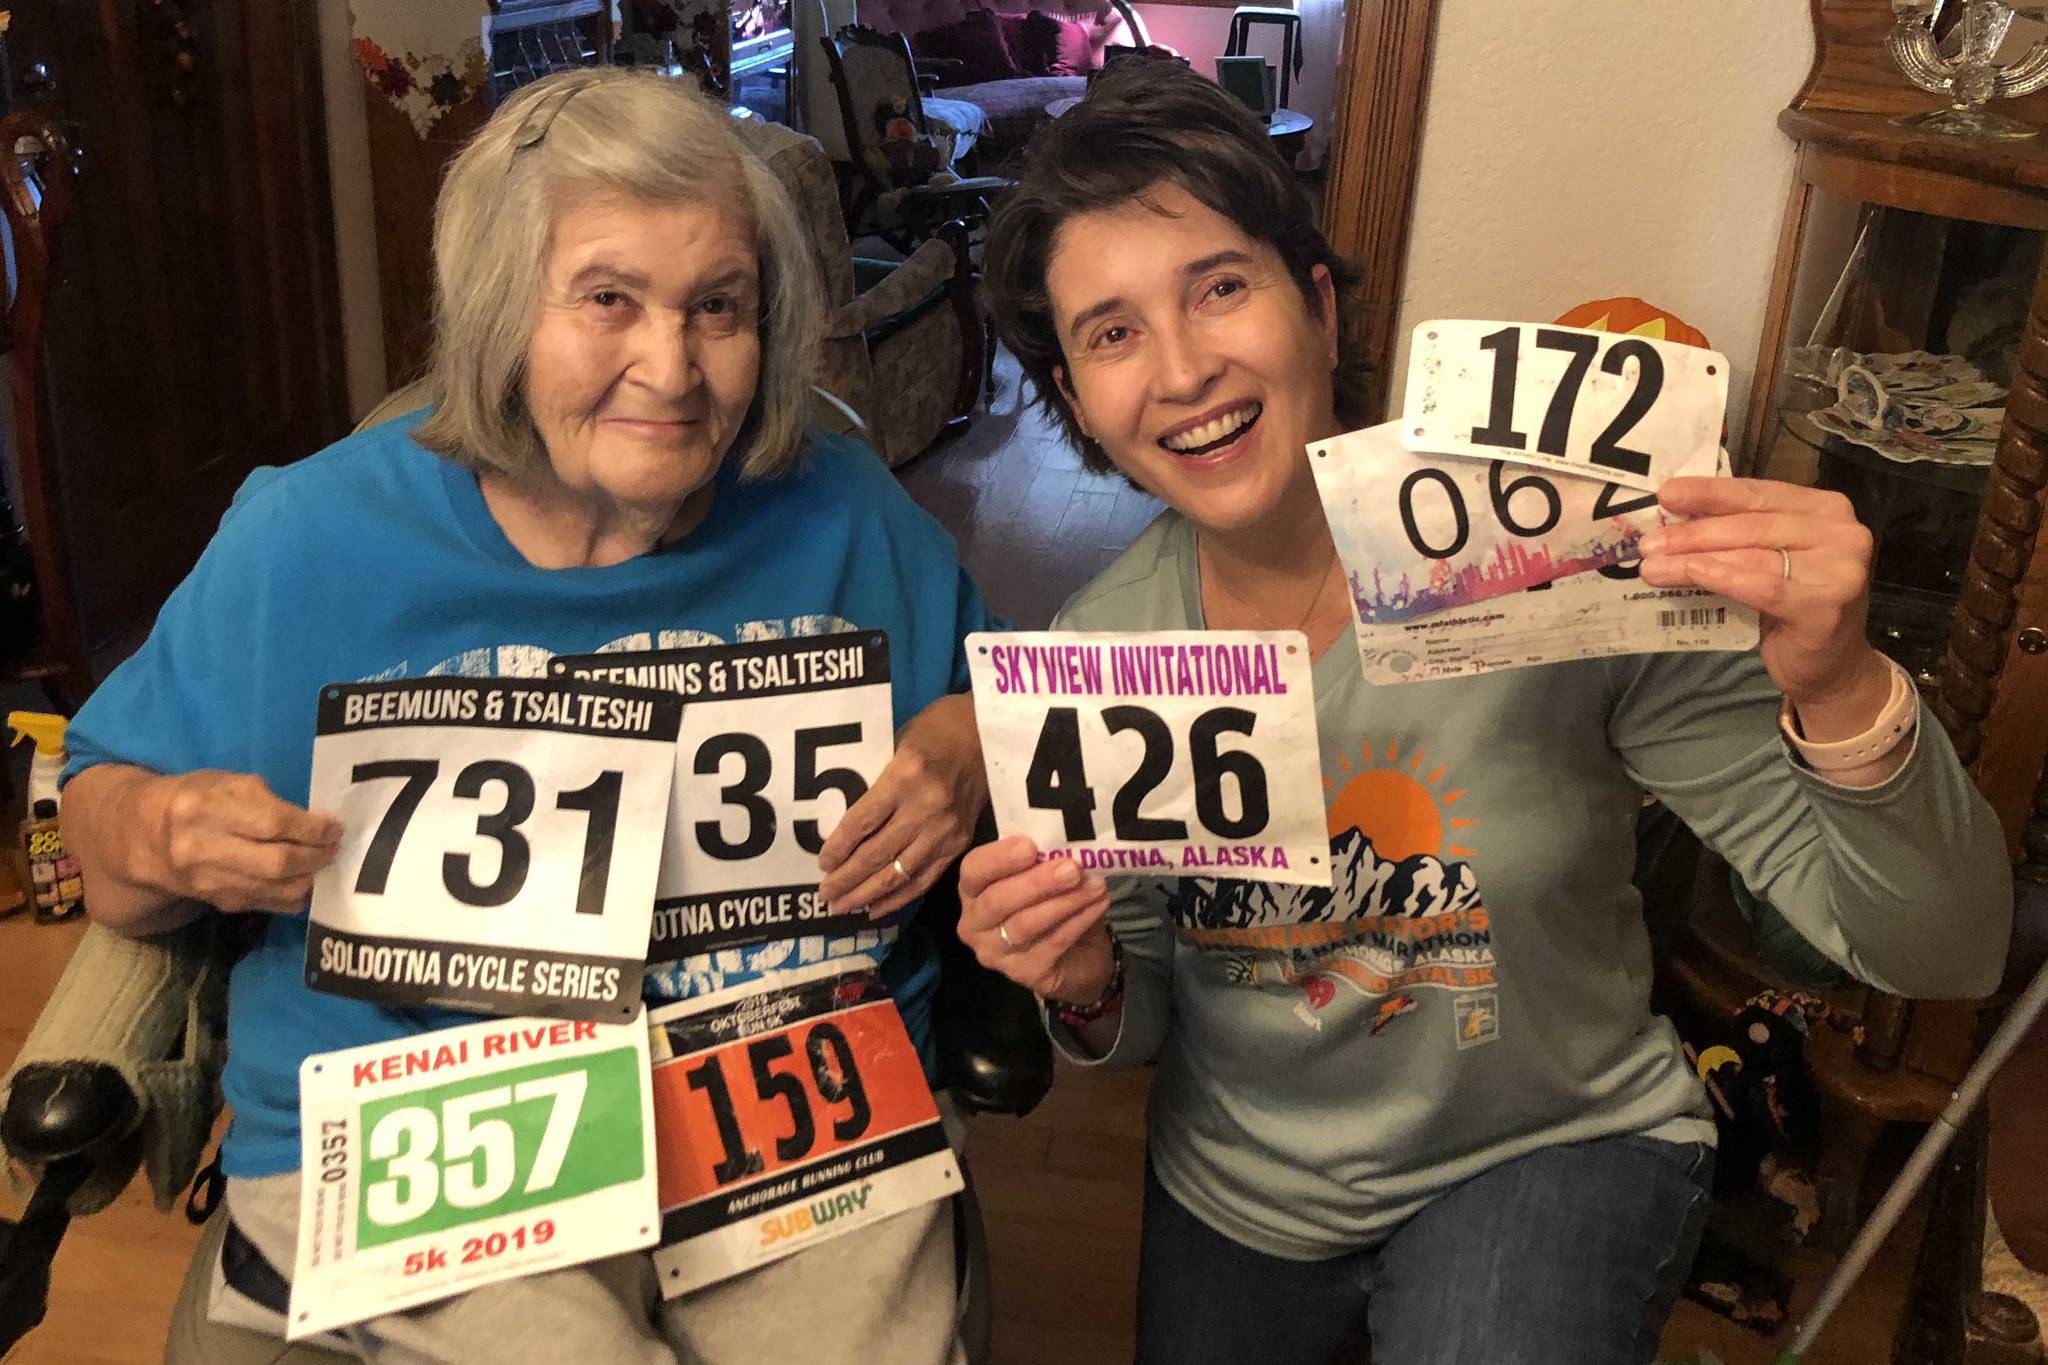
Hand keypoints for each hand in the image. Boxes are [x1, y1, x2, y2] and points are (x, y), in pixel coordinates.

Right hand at [130, 770, 341, 913]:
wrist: (145, 837)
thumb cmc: (196, 799)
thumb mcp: (227, 784)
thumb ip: (267, 801)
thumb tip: (315, 822)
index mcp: (207, 808)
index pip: (273, 823)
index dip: (312, 828)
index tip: (334, 827)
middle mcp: (205, 848)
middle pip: (277, 862)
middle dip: (316, 856)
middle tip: (334, 847)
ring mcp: (210, 880)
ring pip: (275, 888)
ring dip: (310, 878)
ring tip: (324, 863)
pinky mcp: (218, 901)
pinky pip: (267, 904)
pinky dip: (293, 895)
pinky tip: (305, 881)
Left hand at [816, 694, 985, 918]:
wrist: (990, 734)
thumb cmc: (938, 729)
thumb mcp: (898, 743)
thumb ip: (876, 782)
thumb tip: (845, 823)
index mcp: (905, 777)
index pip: (862, 822)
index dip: (839, 847)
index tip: (821, 863)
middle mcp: (926, 809)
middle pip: (877, 854)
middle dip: (846, 879)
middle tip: (824, 895)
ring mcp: (946, 830)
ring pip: (899, 874)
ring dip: (867, 894)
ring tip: (842, 906)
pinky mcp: (960, 843)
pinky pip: (925, 879)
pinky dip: (899, 897)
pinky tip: (877, 908)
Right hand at [958, 835, 1114, 1003]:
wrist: (1078, 956)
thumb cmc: (1052, 904)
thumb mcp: (1044, 875)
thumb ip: (1042, 859)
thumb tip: (1062, 838)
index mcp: (973, 891)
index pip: (973, 871)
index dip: (998, 858)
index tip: (1030, 845)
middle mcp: (975, 924)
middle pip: (997, 901)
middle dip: (1036, 882)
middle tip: (1071, 868)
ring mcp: (996, 953)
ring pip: (1025, 924)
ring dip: (1064, 901)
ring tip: (1095, 885)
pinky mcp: (1024, 974)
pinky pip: (1051, 943)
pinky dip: (1078, 921)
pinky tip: (1098, 904)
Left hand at [1640, 477, 1892, 728]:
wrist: (1831, 667)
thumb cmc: (1790, 611)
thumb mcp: (1766, 561)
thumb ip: (1737, 537)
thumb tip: (1672, 521)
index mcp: (1825, 508)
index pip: (1757, 493)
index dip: (1709, 492)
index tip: (1665, 493)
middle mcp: (1841, 531)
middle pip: (1751, 524)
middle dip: (1692, 532)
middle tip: (1647, 543)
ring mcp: (1840, 567)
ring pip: (1751, 554)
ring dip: (1693, 559)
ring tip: (1651, 566)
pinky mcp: (1827, 603)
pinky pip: (1762, 585)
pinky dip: (1720, 577)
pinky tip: (1689, 574)